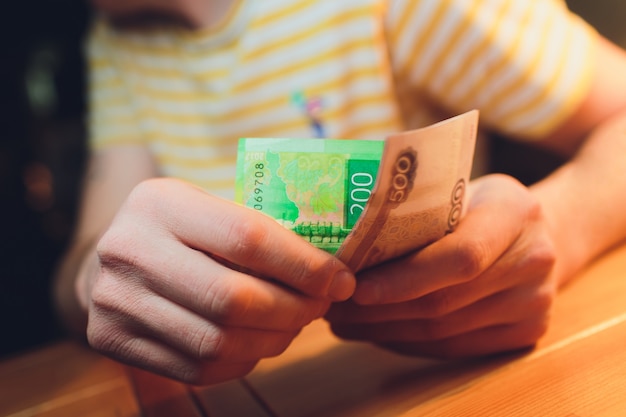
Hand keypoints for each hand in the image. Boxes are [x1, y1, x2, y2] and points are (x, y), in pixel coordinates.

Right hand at [79, 178, 354, 384]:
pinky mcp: (113, 340)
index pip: (247, 238)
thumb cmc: (177, 229)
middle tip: (321, 306)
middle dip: (293, 309)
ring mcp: (115, 300)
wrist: (107, 258)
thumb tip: (332, 270)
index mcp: (159, 203)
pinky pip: (198, 368)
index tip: (340, 279)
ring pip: (217, 342)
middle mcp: (129, 250)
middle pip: (233, 299)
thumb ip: (258, 229)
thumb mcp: (207, 207)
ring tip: (295, 324)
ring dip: (273, 339)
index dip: (304, 265)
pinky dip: (243, 360)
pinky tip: (258, 342)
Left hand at [326, 174, 555, 357]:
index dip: (405, 278)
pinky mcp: (526, 334)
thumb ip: (417, 211)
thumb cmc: (482, 204)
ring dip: (385, 331)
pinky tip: (377, 332)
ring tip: (344, 322)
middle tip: (333, 307)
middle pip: (446, 301)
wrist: (544, 232)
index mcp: (517, 213)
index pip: (460, 255)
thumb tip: (343, 242)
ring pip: (445, 332)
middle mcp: (533, 260)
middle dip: (379, 311)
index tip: (356, 288)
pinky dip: (409, 343)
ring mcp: (534, 303)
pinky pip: (455, 348)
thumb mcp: (459, 187)